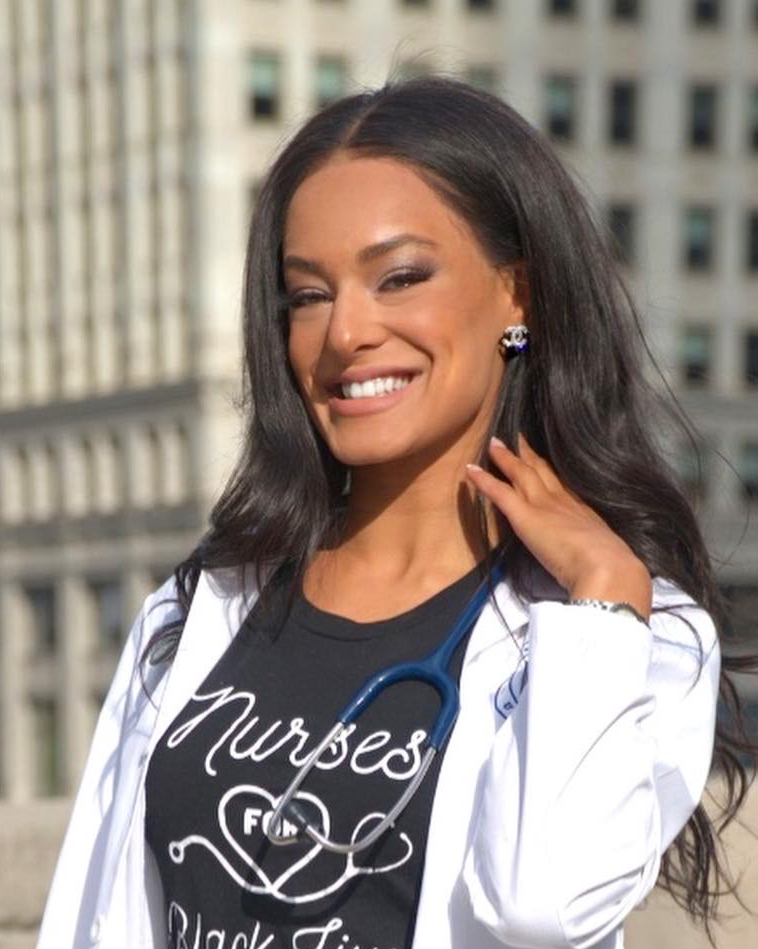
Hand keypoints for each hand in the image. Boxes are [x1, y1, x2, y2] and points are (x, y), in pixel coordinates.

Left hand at [466, 435, 651, 618]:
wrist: (605, 566)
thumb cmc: (610, 565)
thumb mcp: (605, 548)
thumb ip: (595, 545)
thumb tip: (597, 552)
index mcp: (581, 510)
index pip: (561, 484)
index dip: (550, 470)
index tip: (542, 459)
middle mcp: (561, 500)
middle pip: (542, 470)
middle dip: (529, 454)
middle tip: (519, 437)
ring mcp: (541, 504)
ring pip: (520, 473)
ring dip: (506, 457)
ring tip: (494, 443)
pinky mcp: (524, 515)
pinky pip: (499, 492)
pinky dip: (483, 480)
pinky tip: (470, 469)